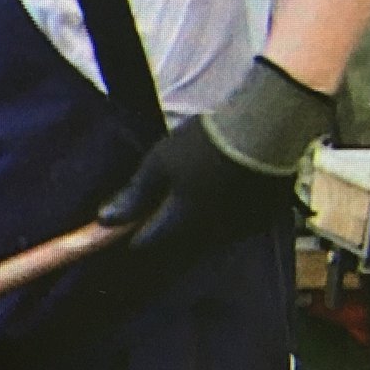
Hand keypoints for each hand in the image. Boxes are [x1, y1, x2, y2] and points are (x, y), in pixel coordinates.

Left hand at [99, 56, 331, 251]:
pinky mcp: (264, 214)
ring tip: (192, 200)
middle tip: (158, 213)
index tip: (128, 229)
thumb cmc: (205, 144)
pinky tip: (223, 194)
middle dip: (167, 231)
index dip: (136, 235)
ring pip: (210, 234)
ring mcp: (242, 226)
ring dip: (197, 223)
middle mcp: (213, 233)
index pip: (152, 241)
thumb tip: (104, 220)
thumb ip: (134, 196)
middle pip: (181, 241)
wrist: (265, 128)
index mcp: (184, 222)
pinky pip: (237, 223)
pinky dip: (225, 214)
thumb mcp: (160, 164)